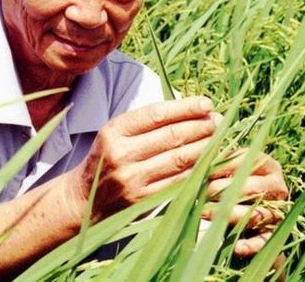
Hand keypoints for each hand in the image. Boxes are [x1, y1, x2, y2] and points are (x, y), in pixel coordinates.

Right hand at [65, 96, 220, 221]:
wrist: (87, 197)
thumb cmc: (109, 156)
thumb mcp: (118, 132)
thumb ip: (147, 121)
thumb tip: (189, 109)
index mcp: (115, 131)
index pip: (156, 114)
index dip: (185, 107)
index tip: (206, 104)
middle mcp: (122, 153)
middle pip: (172, 136)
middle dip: (200, 126)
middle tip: (218, 121)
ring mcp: (133, 179)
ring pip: (179, 159)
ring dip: (204, 147)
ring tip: (218, 138)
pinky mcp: (144, 199)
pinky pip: (178, 181)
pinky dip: (197, 170)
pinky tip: (209, 161)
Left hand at [203, 149, 288, 256]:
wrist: (232, 213)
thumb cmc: (222, 183)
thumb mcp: (220, 169)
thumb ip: (213, 161)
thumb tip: (202, 156)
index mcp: (266, 165)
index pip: (247, 161)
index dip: (224, 166)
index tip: (204, 171)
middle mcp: (276, 187)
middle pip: (254, 188)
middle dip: (225, 190)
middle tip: (202, 193)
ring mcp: (277, 211)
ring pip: (257, 213)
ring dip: (230, 215)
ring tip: (205, 213)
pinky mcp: (272, 234)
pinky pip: (264, 241)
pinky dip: (251, 245)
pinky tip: (237, 247)